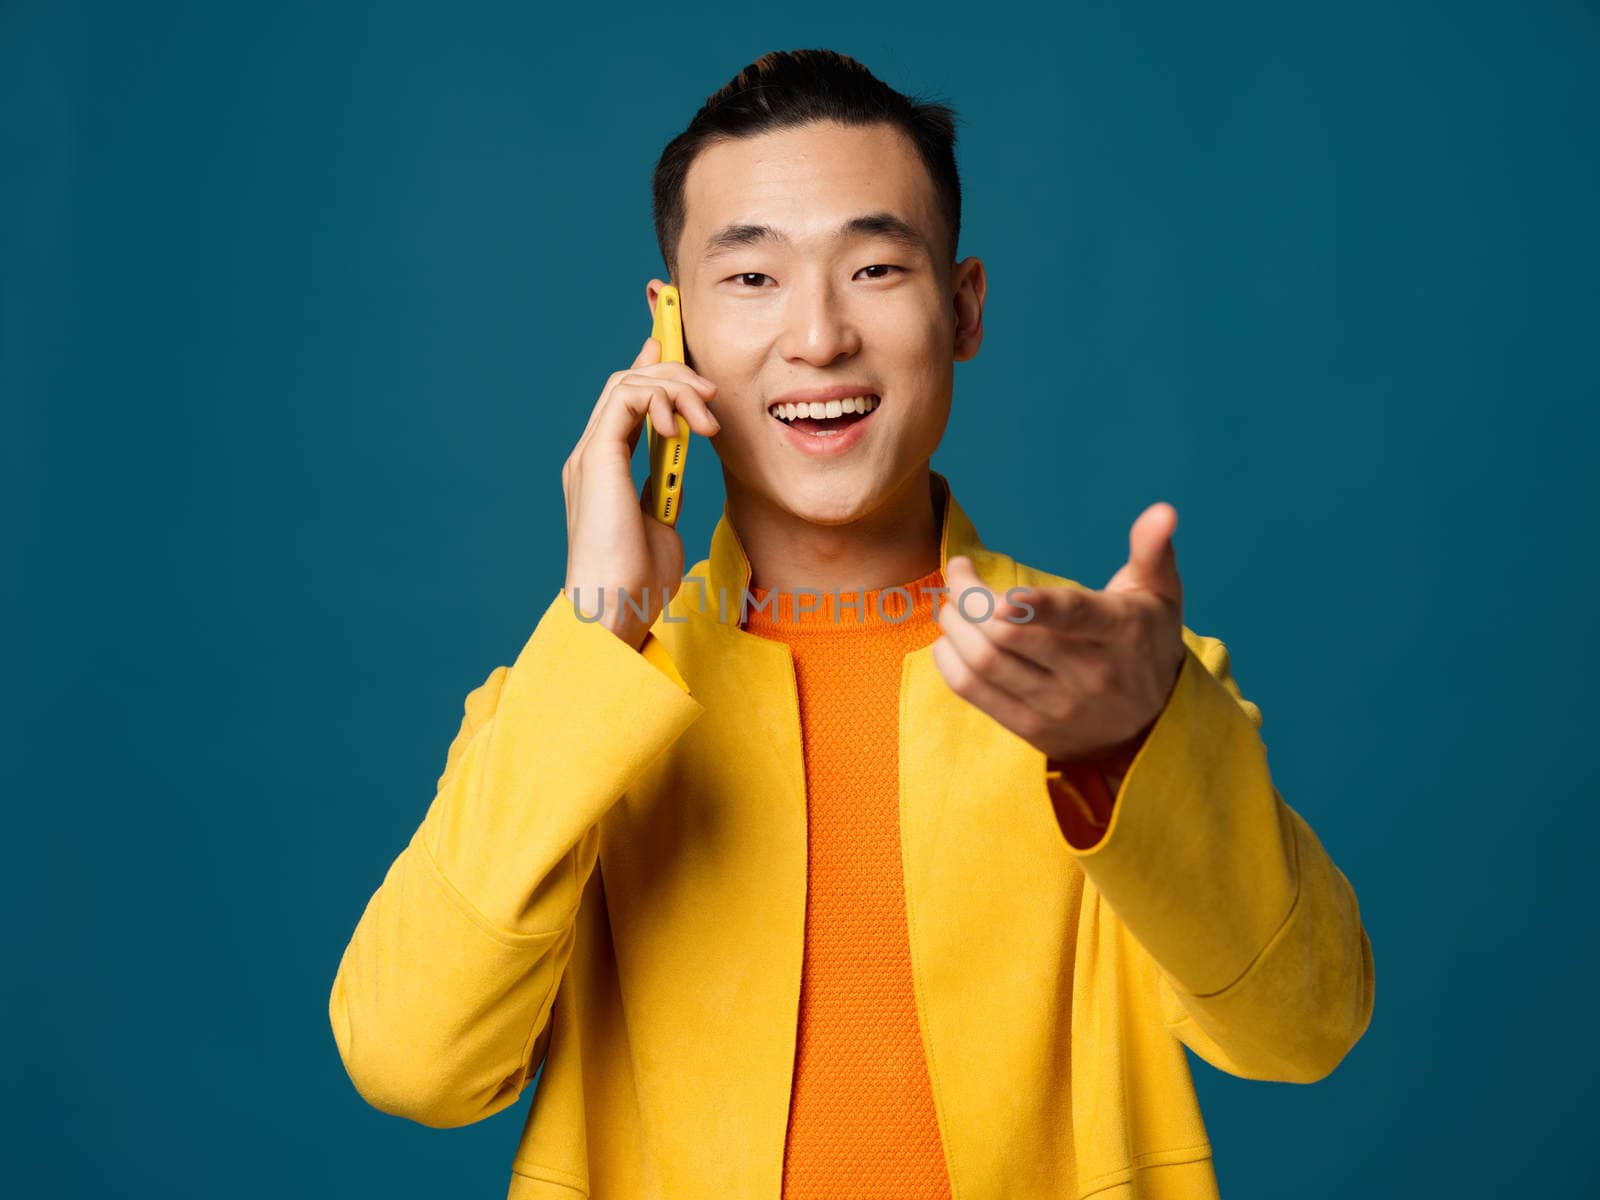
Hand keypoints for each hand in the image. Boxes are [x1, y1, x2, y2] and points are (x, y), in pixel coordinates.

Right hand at [562, 333, 720, 648]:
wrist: (614, 610)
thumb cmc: (638, 583)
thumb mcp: (660, 527)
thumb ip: (663, 492)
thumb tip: (677, 470)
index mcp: (603, 470)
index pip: (625, 403)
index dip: (651, 371)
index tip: (678, 353)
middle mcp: (591, 455)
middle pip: (626, 383)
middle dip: (671, 370)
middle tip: (711, 392)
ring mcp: (590, 455)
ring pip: (627, 384)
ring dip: (675, 387)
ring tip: (708, 416)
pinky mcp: (597, 458)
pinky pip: (626, 400)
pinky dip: (659, 399)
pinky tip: (685, 424)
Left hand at [931, 503, 1187, 764]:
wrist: (1152, 722)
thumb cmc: (1146, 640)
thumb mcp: (1160, 593)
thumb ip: (1152, 549)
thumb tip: (1163, 511)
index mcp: (1120, 630)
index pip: (1073, 616)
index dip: (1035, 607)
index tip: (1002, 596)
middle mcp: (1091, 673)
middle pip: (1010, 635)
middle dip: (969, 598)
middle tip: (958, 573)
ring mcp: (1059, 705)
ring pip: (985, 663)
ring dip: (955, 626)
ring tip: (952, 604)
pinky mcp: (1033, 728)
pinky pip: (974, 693)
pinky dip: (950, 661)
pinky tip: (950, 640)